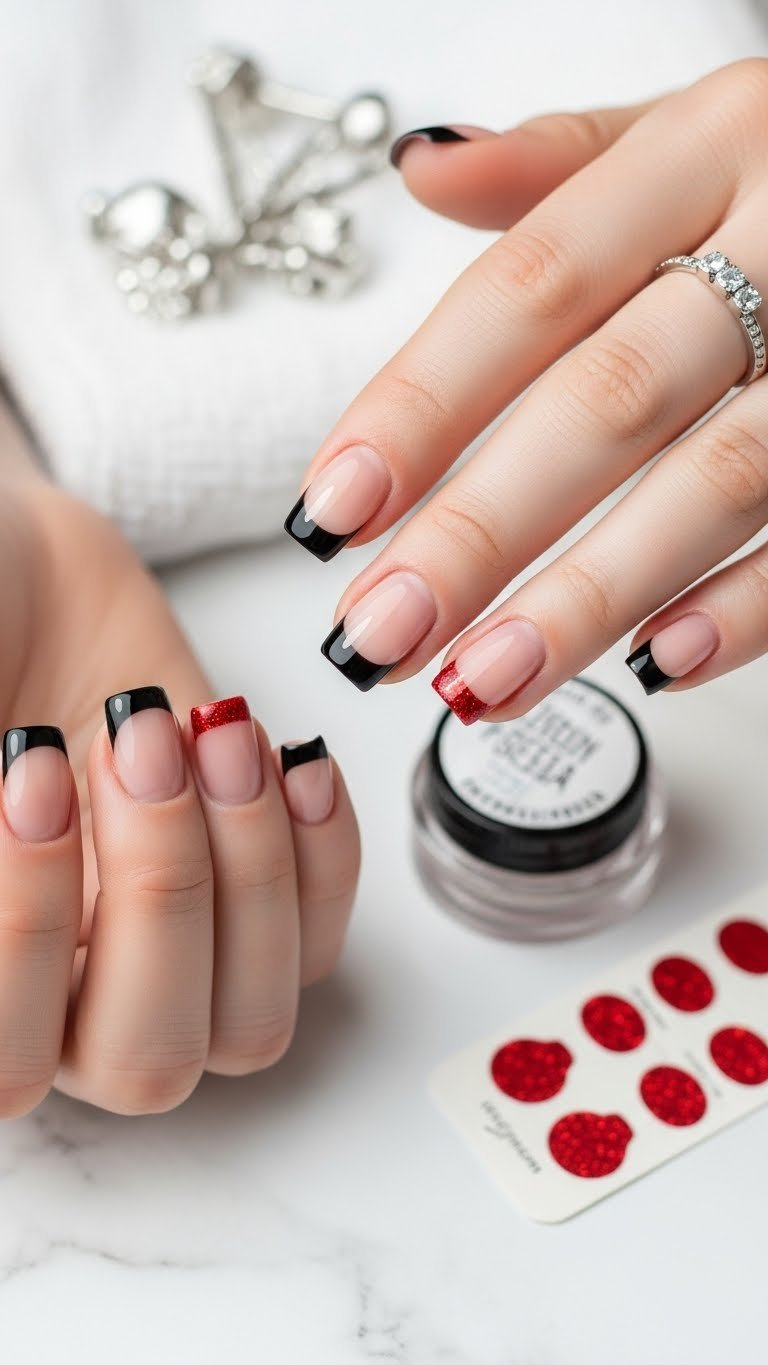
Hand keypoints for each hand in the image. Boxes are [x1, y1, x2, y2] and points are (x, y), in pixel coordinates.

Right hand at [0, 408, 358, 1115]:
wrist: (29, 588)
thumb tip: (11, 808)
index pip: (11, 1062)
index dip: (25, 929)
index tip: (33, 770)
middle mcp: (72, 1006)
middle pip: (146, 1057)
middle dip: (160, 889)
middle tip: (142, 746)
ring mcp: (177, 966)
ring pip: (249, 1020)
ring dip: (249, 870)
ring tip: (213, 732)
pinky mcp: (261, 911)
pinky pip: (321, 942)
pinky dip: (323, 853)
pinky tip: (290, 758)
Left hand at [287, 59, 767, 716]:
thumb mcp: (687, 134)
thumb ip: (559, 165)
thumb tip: (424, 170)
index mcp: (705, 153)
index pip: (530, 289)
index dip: (421, 406)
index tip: (329, 511)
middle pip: (609, 401)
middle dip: (481, 531)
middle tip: (379, 631)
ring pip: (717, 481)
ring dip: (590, 594)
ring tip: (481, 680)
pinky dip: (749, 603)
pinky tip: (658, 663)